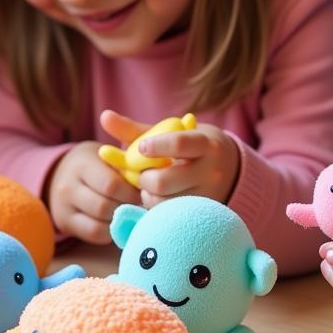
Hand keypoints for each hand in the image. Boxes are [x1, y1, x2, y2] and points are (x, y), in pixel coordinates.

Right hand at [47, 140, 140, 243]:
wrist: (61, 172)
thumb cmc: (95, 163)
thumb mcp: (107, 158)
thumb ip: (126, 169)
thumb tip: (152, 187)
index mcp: (82, 164)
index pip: (111, 184)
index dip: (131, 193)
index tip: (144, 193)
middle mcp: (68, 186)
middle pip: (104, 207)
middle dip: (127, 208)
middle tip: (140, 206)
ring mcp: (64, 207)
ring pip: (99, 223)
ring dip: (120, 221)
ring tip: (129, 213)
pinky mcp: (65, 223)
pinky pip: (93, 234)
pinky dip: (110, 231)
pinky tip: (117, 222)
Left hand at [99, 110, 240, 206]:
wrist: (228, 168)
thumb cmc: (187, 147)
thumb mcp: (168, 134)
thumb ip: (134, 129)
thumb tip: (104, 117)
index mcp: (205, 143)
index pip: (179, 144)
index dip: (155, 146)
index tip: (142, 148)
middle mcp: (212, 170)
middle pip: (164, 180)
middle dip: (145, 179)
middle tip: (144, 176)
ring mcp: (210, 195)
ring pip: (164, 202)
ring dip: (149, 196)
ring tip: (152, 188)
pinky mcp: (204, 215)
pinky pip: (170, 216)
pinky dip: (158, 208)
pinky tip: (160, 199)